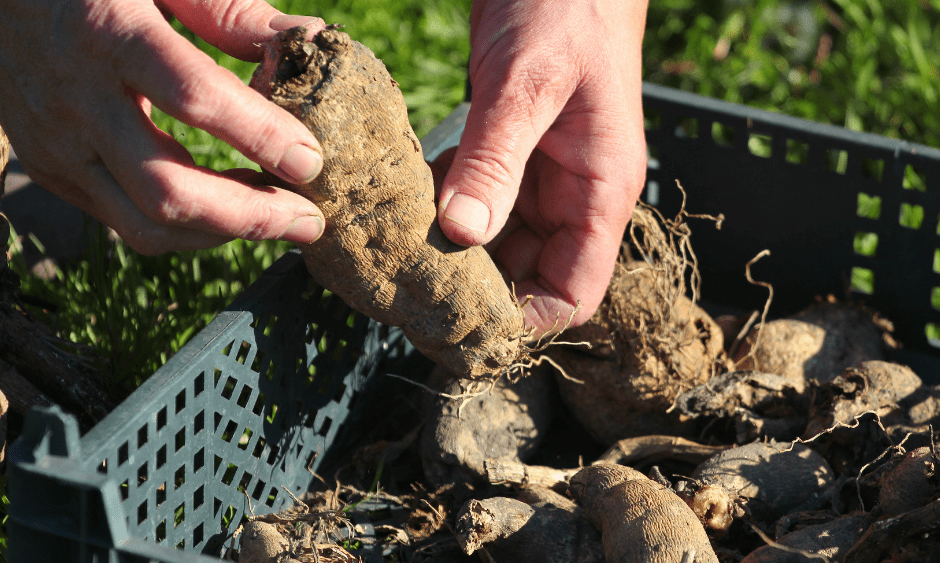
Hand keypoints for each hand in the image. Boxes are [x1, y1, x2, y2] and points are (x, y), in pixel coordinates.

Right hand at [0, 0, 327, 254]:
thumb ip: (227, 8)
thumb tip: (307, 41)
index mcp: (110, 34)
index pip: (194, 97)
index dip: (259, 135)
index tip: (311, 159)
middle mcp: (78, 99)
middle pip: (169, 190)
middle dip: (251, 217)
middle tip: (310, 221)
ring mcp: (59, 145)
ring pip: (146, 224)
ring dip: (223, 234)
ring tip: (279, 220)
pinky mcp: (53, 171)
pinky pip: (126, 223)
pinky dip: (187, 229)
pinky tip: (227, 210)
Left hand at [436, 0, 648, 332]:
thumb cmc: (564, 7)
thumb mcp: (525, 85)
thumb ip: (495, 159)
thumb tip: (462, 233)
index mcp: (599, 192)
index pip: (575, 294)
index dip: (527, 320)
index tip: (464, 325)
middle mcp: (573, 194)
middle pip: (529, 276)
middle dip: (477, 289)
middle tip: (413, 291)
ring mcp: (540, 175)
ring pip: (498, 241)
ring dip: (454, 249)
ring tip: (400, 254)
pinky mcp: (509, 151)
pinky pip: (477, 198)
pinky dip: (444, 206)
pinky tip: (407, 204)